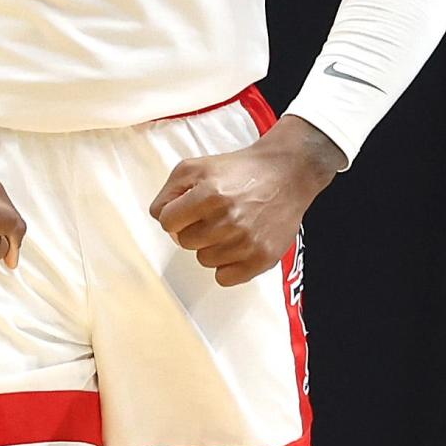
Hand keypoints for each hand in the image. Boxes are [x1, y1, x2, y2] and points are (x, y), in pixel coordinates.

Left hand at [149, 118, 340, 286]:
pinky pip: (225, 278)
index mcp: (209, 194)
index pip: (167, 222)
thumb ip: (169, 191)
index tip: (188, 209)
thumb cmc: (239, 170)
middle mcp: (228, 219)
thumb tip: (159, 218)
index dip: (174, 215)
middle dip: (192, 228)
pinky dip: (226, 265)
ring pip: (204, 260)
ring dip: (210, 246)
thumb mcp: (196, 166)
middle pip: (184, 242)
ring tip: (227, 227)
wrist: (286, 174)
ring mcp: (247, 242)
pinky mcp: (263, 258)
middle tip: (211, 215)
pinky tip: (235, 246)